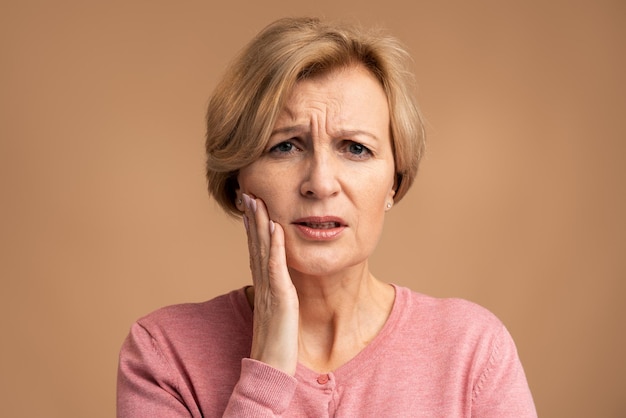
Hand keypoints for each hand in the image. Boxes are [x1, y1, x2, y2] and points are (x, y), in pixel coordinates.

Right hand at [242, 193, 298, 375]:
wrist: (270, 367)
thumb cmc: (276, 344)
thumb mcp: (275, 314)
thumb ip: (275, 296)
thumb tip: (276, 286)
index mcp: (263, 286)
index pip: (256, 250)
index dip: (252, 227)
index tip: (250, 207)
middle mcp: (262, 283)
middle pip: (255, 244)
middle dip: (252, 218)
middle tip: (248, 193)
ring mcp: (269, 289)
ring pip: (261, 250)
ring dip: (259, 224)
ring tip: (256, 200)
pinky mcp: (279, 297)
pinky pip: (276, 266)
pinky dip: (274, 245)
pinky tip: (275, 226)